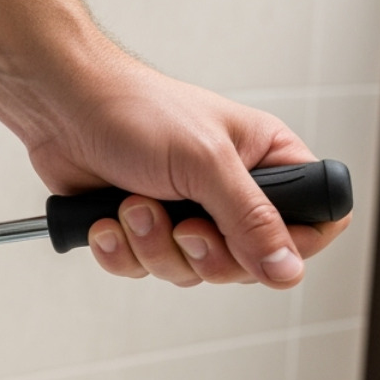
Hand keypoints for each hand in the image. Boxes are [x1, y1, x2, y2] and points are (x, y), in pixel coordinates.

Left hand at [24, 47, 349, 287]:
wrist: (64, 107)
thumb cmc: (136, 111)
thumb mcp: (206, 163)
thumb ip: (251, 221)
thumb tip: (288, 270)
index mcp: (268, 162)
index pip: (315, 224)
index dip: (291, 248)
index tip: (254, 246)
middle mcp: (232, 192)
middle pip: (248, 264)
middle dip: (203, 252)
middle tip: (181, 223)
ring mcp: (187, 215)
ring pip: (191, 271)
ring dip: (153, 246)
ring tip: (132, 204)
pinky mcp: (142, 231)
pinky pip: (143, 269)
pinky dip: (120, 250)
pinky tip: (106, 219)